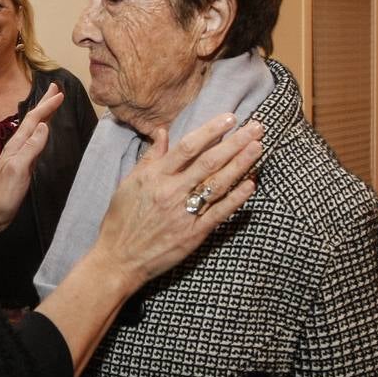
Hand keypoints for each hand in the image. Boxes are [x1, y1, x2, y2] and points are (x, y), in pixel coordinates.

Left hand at [0, 84, 63, 251]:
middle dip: (44, 103)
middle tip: (55, 88)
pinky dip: (41, 131)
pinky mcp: (21, 165)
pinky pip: (33, 141)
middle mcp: (17, 147)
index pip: (34, 120)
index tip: (60, 93)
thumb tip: (44, 126)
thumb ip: (31, 147)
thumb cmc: (3, 194)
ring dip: (43, 114)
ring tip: (51, 104)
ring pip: (33, 128)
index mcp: (17, 145)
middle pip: (32, 119)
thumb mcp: (19, 169)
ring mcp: (18, 156)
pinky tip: (42, 133)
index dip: (47, 106)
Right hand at [90, 115, 262, 292]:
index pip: (188, 147)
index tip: (230, 118)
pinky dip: (236, 198)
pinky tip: (251, 184)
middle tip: (256, 128)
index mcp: (155, 177)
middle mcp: (171, 192)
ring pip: (218, 184)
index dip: (211, 130)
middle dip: (235, 143)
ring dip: (241, 165)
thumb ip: (150, 157)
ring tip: (258, 148)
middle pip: (209, 162)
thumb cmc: (121, 220)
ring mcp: (184, 213)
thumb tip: (163, 132)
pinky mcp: (193, 234)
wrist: (119, 258)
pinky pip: (219, 213)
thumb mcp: (129, 183)